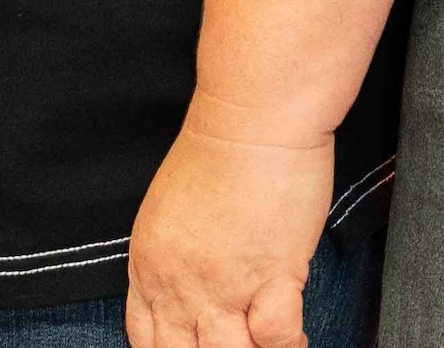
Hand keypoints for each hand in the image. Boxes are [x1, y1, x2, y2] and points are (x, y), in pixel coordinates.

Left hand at [126, 109, 332, 347]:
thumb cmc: (217, 152)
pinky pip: (277, 340)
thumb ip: (173, 262)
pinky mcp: (270, 277)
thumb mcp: (169, 213)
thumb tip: (191, 297)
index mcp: (149, 267)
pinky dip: (290, 346)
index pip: (146, 342)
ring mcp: (223, 285)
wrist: (251, 118)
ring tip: (265, 342)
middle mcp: (179, 285)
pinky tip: (297, 337)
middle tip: (237, 343)